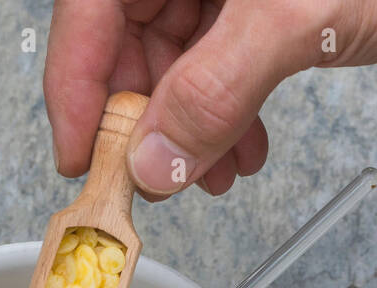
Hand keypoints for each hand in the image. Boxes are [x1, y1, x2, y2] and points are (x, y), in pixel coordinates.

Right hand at [44, 0, 376, 196]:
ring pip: (177, 57)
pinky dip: (227, 113)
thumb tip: (156, 159)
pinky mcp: (269, 4)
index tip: (82, 157)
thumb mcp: (299, 20)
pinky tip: (245, 150)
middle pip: (128, 35)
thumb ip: (216, 90)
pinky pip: (222, 63)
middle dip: (143, 117)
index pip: (91, 7)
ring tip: (212, 176)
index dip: (77, 86)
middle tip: (154, 181)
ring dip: (188, 126)